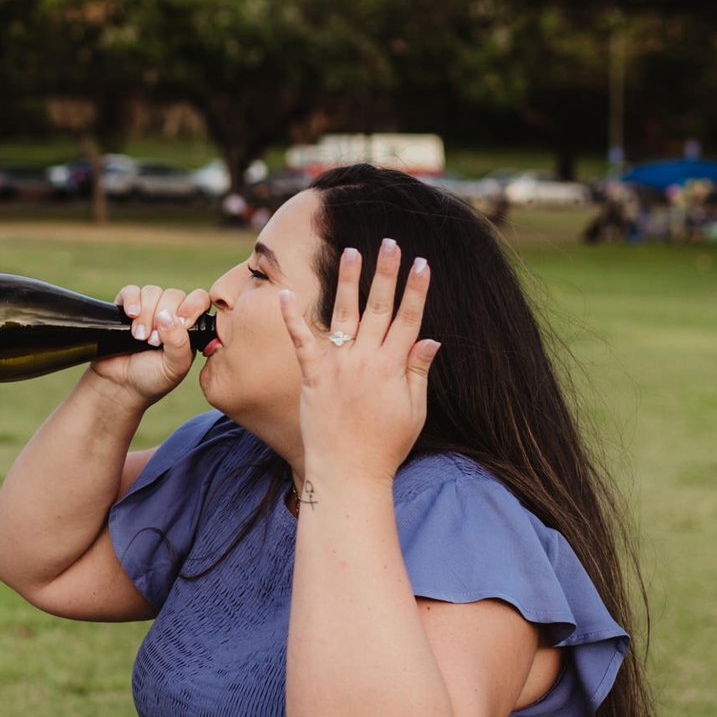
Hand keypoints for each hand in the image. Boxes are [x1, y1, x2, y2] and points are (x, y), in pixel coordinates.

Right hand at [88, 283, 212, 404]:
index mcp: (188, 326)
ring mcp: (148, 308)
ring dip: (146, 314)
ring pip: (152, 292)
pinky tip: (130, 315)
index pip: (199, 299)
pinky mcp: (126, 307)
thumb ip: (178, 343)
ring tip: (140, 337)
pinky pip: (130, 291)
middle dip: (163, 317)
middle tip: (154, 341)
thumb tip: (167, 316)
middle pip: (173, 294)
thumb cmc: (153, 378)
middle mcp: (170, 313)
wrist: (121, 385)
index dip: (192, 306)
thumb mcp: (174, 366)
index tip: (183, 323)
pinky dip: (131, 301)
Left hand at [280, 239, 438, 488]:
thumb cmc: (385, 446)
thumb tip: (431, 339)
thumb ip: (418, 372)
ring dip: (348, 281)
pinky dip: (292, 318)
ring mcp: (339, 366)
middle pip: (380, 307)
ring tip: (351, 252)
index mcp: (395, 367)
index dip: (417, 290)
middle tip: (389, 242)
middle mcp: (368, 360)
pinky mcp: (312, 376)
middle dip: (386, 272)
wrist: (348, 473)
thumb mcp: (414, 411)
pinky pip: (301, 341)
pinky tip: (285, 293)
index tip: (422, 263)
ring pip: (344, 314)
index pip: (410, 319)